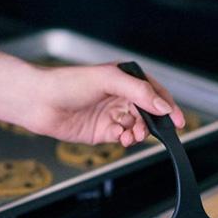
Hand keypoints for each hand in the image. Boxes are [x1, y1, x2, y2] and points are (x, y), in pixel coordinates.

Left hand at [25, 63, 184, 145]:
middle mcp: (119, 96)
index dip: (168, 106)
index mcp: (124, 79)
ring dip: (137, 133)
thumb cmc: (67, 83)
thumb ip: (138, 92)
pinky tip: (118, 136)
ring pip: (136, 127)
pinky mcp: (101, 131)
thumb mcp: (108, 80)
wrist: (39, 101)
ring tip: (130, 135)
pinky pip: (121, 137)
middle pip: (147, 113)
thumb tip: (161, 105)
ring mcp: (110, 114)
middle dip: (151, 123)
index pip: (154, 93)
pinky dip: (123, 138)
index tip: (179, 120)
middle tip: (149, 130)